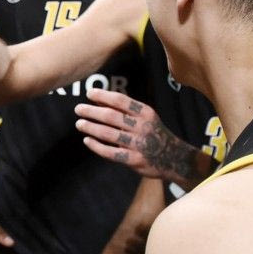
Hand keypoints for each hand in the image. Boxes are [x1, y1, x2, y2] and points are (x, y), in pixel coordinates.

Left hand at [75, 89, 205, 185]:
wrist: (174, 158)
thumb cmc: (154, 133)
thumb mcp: (144, 118)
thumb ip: (123, 109)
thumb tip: (97, 98)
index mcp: (146, 113)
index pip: (121, 100)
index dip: (103, 95)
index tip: (89, 93)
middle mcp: (143, 126)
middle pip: (111, 116)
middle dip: (92, 111)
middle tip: (78, 109)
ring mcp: (139, 144)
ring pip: (108, 133)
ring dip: (91, 127)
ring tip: (80, 123)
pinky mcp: (135, 160)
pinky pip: (110, 152)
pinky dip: (96, 146)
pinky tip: (87, 140)